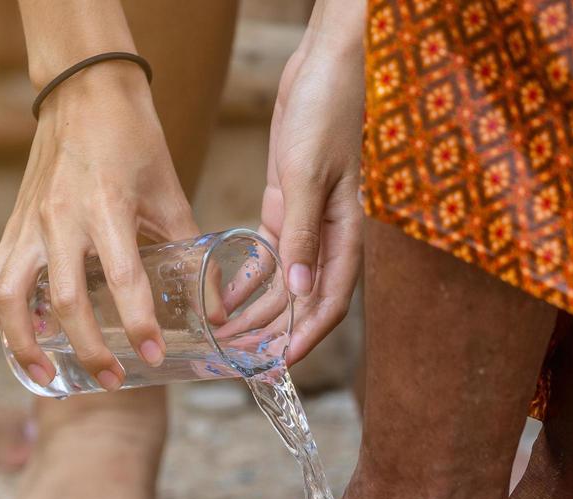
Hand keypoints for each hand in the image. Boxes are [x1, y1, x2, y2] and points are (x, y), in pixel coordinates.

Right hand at [0, 66, 195, 389]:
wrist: (83, 90)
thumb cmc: (132, 140)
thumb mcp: (169, 193)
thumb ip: (187, 251)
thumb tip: (212, 308)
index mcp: (107, 207)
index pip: (123, 279)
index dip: (139, 323)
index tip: (152, 356)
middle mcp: (60, 219)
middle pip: (65, 302)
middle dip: (89, 350)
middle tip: (113, 380)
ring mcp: (28, 224)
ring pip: (7, 297)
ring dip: (23, 343)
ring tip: (46, 376)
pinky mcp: (11, 226)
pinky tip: (19, 337)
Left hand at [259, 8, 365, 364]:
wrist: (327, 61)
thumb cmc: (330, 109)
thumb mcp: (308, 174)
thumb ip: (302, 233)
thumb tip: (301, 291)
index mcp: (346, 232)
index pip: (329, 300)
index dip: (305, 336)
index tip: (278, 364)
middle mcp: (328, 234)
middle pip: (302, 300)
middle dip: (272, 332)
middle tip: (238, 359)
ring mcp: (306, 219)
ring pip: (283, 281)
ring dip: (257, 311)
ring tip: (227, 338)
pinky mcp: (286, 199)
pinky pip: (269, 252)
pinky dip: (249, 277)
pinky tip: (226, 298)